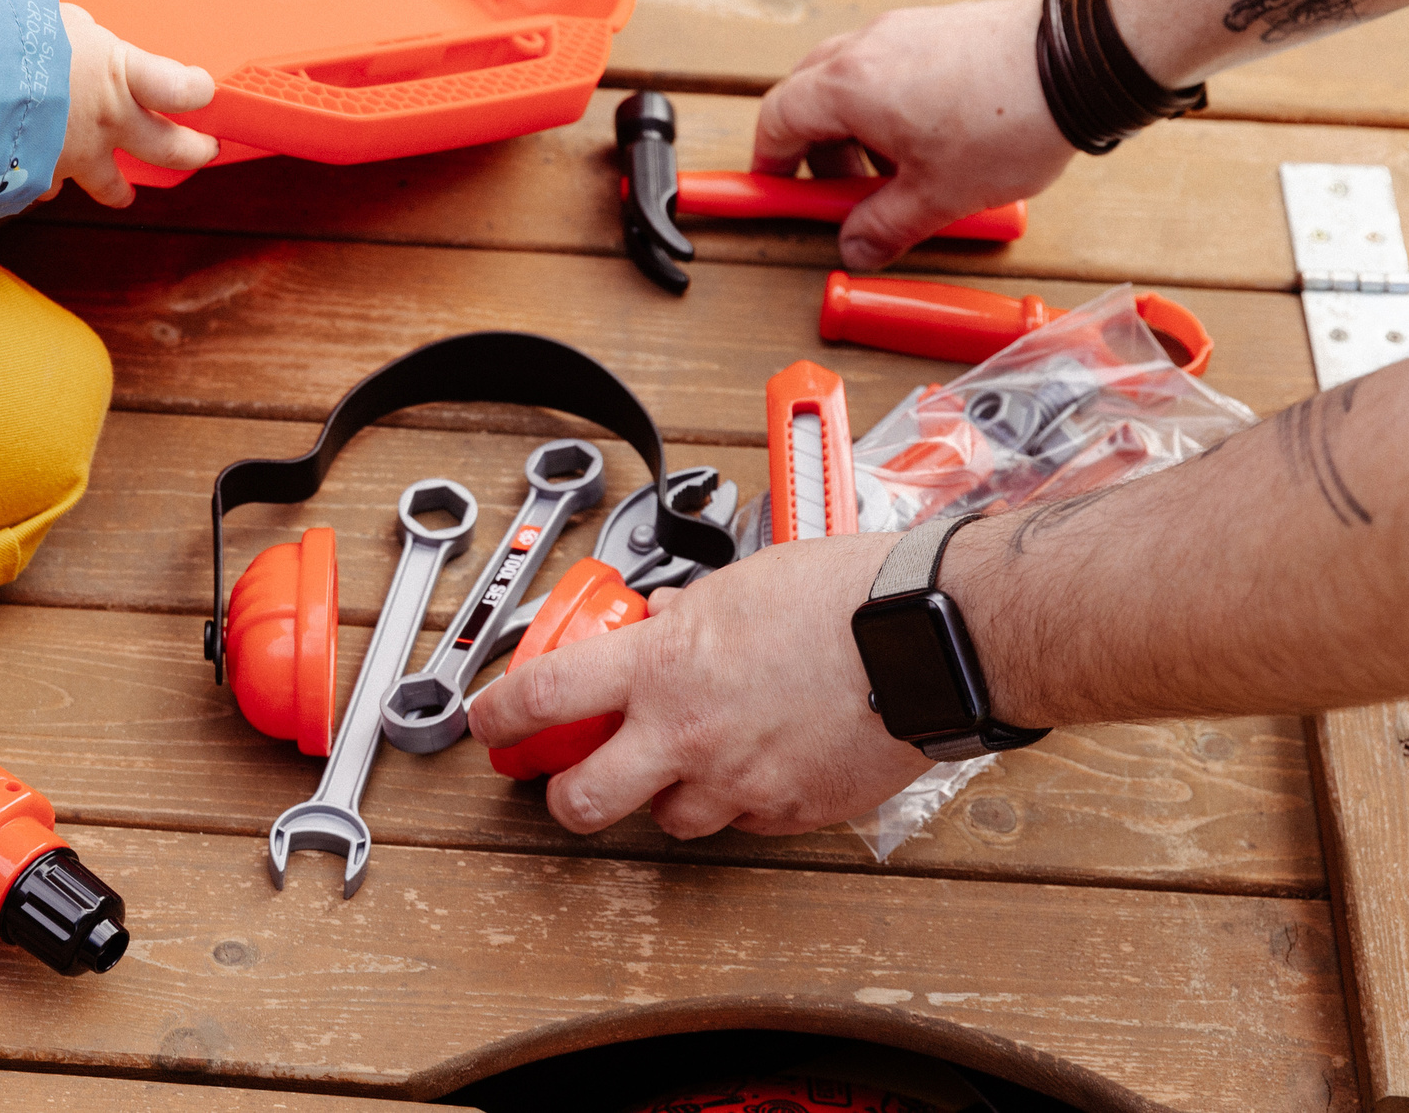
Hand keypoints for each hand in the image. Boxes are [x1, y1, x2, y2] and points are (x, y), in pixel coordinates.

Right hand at [51, 3, 217, 206]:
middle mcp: (108, 121)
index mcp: (117, 74)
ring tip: (122, 195)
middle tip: (203, 150)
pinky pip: (50, 187)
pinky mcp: (40, 179)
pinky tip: (39, 176)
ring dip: (119, 190)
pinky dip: (46, 182)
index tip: (202, 89)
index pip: (180, 88)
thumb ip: (76, 37)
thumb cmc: (8, 39)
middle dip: (192, 151)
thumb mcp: (52, 20)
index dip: (196, 89)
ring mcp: (77, 157)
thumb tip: (75, 35)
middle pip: (171, 147)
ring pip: (112, 185)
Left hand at [467, 534, 929, 837]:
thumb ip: (689, 614)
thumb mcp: (737, 584)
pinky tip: (756, 766)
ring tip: (685, 762)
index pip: (545, 696)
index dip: (499, 716)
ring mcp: (738, 781)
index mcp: (660, 665)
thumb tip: (668, 618)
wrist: (922, 638)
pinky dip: (739, 802)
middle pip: (583, 800)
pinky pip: (744, 823)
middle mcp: (686, 732)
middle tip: (568, 781)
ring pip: (669, 820)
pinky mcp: (789, 811)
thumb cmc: (841, 596)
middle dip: (565, 796)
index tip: (487, 720)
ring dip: (665, 797)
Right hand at [752, 0, 1076, 271]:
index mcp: (849, 87)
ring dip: (855, 128)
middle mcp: (866, 48)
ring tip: (898, 170)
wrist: (1083, 61)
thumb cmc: (1012, 120)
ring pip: (849, 79)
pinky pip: (890, 65)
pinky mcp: (938, 27)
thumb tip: (855, 247)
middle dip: (815, 149)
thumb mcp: (939, 194)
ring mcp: (903, 30)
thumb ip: (885, 225)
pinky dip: (890, 103)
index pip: (777, 120)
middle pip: (807, 96)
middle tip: (845, 192)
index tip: (779, 190)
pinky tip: (932, 138)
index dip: (771, 162)